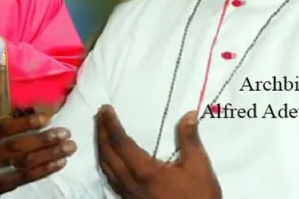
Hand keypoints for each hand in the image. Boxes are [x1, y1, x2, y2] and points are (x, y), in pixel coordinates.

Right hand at [0, 70, 76, 195]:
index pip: (2, 129)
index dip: (24, 124)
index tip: (47, 118)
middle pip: (17, 148)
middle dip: (44, 140)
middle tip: (66, 133)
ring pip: (25, 163)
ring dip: (50, 155)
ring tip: (70, 146)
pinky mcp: (1, 186)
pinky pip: (26, 178)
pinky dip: (45, 170)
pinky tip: (61, 162)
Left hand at [96, 105, 220, 198]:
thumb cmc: (198, 197)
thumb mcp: (199, 167)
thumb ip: (189, 139)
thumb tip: (188, 114)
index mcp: (144, 172)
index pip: (121, 143)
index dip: (111, 124)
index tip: (105, 109)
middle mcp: (130, 183)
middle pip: (107, 154)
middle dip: (101, 133)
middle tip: (99, 114)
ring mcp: (128, 195)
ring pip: (105, 169)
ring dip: (101, 147)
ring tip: (100, 131)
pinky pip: (110, 180)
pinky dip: (105, 163)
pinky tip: (109, 158)